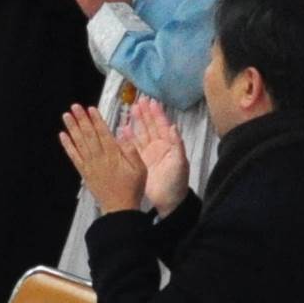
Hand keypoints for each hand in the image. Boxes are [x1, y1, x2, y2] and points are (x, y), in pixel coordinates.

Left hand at [59, 104, 143, 211]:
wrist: (119, 208)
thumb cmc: (131, 188)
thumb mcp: (140, 168)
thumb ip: (131, 150)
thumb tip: (123, 133)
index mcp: (114, 155)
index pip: (103, 133)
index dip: (96, 120)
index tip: (90, 109)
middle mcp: (100, 158)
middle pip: (89, 135)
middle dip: (81, 119)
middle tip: (75, 107)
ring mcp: (90, 165)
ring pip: (79, 143)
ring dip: (72, 128)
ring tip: (67, 116)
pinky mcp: (85, 172)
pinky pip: (74, 157)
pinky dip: (68, 146)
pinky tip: (63, 136)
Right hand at [118, 97, 189, 216]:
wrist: (169, 201)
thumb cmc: (177, 182)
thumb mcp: (180, 163)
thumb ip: (177, 144)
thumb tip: (174, 127)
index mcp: (169, 145)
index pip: (162, 125)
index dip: (157, 114)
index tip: (151, 102)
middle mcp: (159, 147)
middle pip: (151, 126)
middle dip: (145, 114)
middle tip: (139, 101)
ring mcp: (149, 154)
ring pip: (142, 134)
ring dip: (137, 122)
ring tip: (131, 110)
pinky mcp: (141, 162)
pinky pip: (134, 146)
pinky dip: (129, 137)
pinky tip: (124, 129)